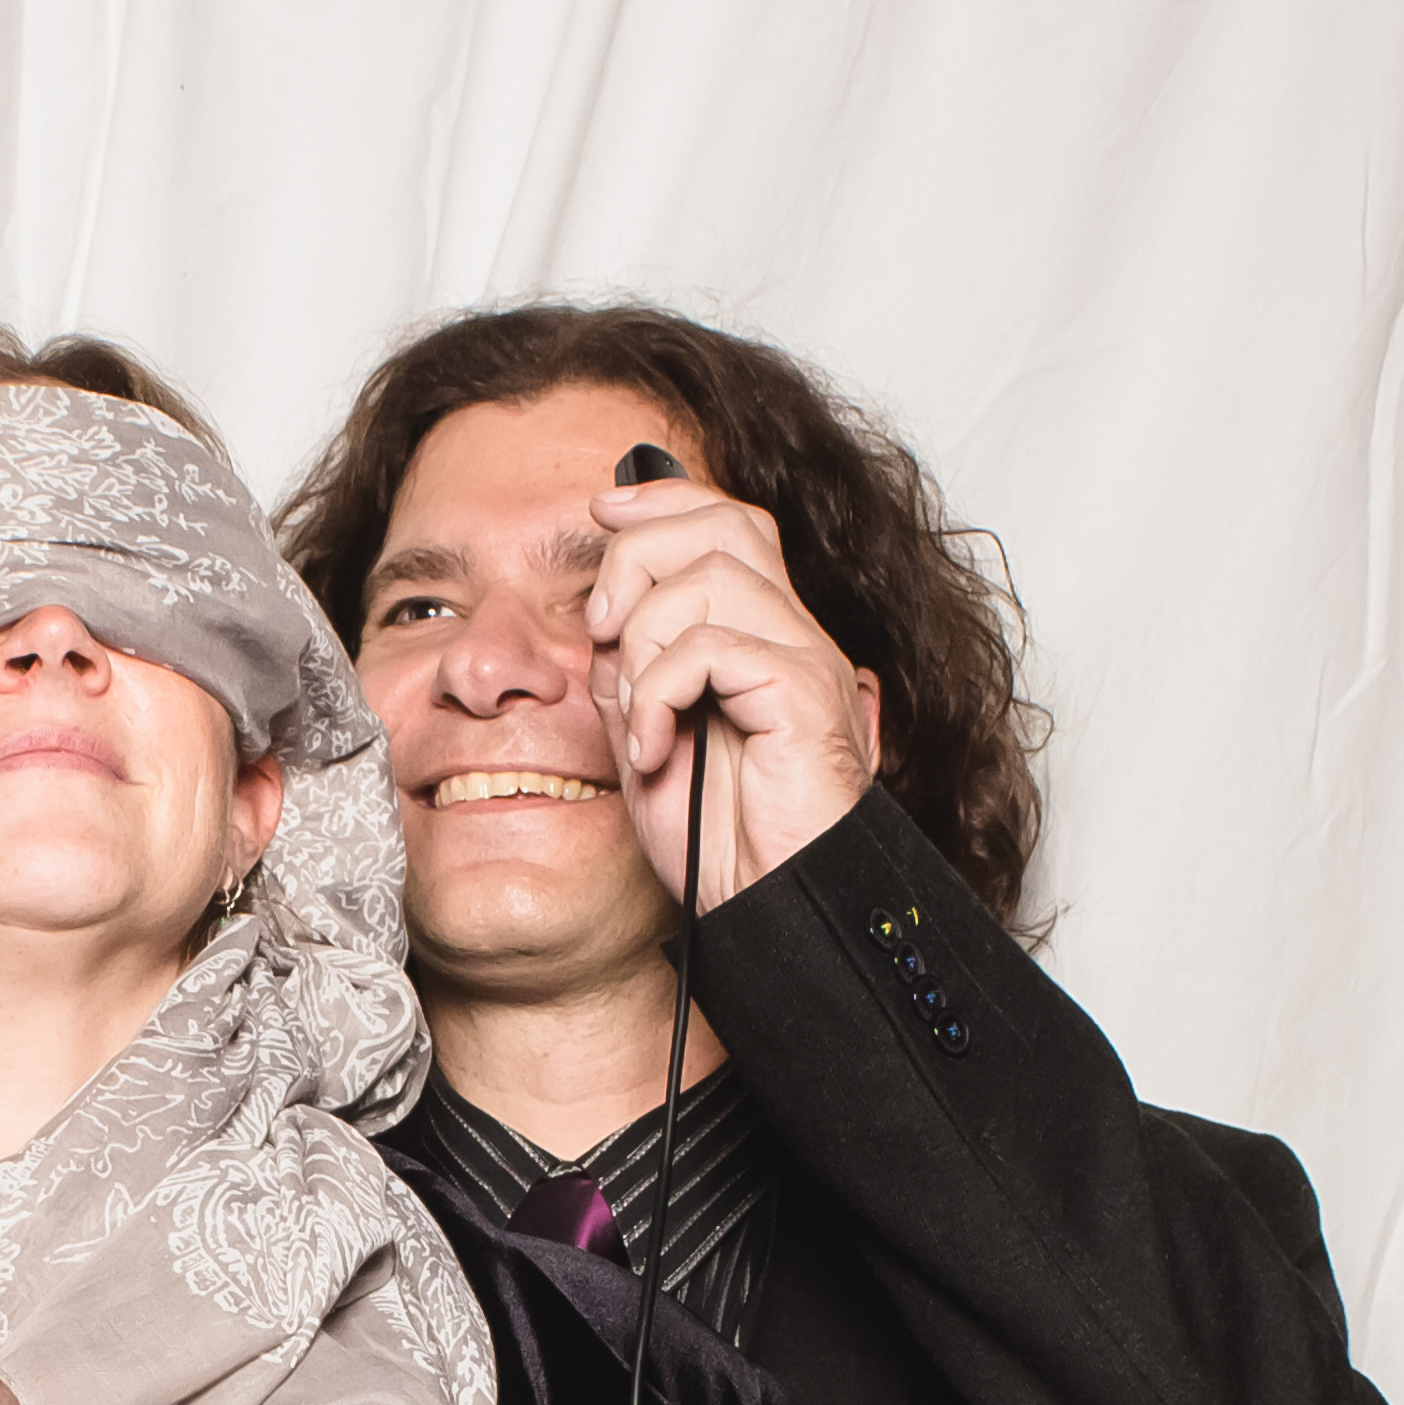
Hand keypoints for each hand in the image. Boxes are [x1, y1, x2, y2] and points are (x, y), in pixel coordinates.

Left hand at [582, 475, 883, 912]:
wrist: (770, 904)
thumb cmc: (722, 844)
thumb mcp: (650, 741)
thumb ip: (632, 675)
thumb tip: (599, 621)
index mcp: (761, 637)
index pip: (726, 522)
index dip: (663, 500)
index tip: (599, 512)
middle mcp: (793, 636)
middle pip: (724, 523)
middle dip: (639, 552)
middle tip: (599, 623)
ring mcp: (804, 660)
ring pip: (711, 576)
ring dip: (642, 640)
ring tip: (634, 713)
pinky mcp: (803, 694)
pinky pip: (713, 645)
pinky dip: (660, 691)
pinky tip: (653, 749)